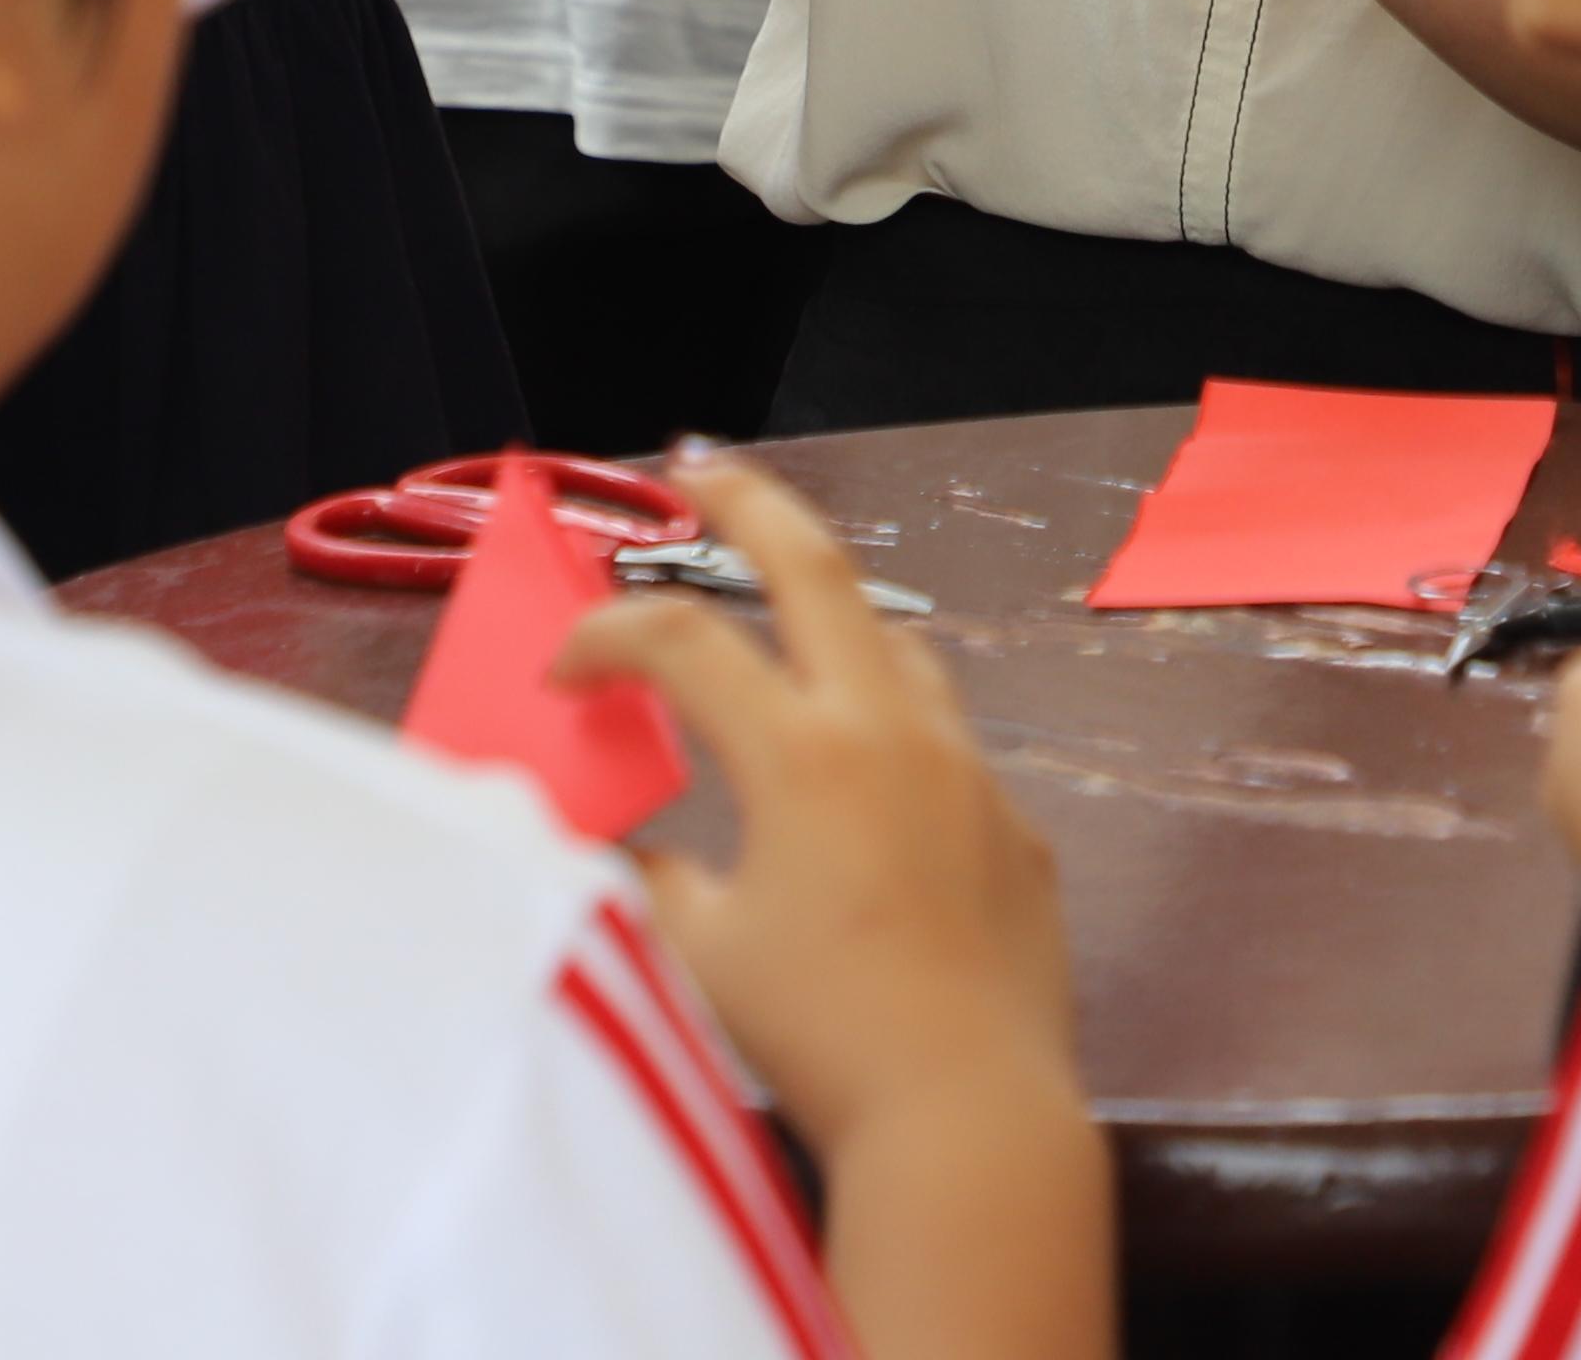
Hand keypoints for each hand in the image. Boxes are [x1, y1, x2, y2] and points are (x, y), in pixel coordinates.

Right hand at [564, 458, 1087, 1162]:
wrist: (969, 1112)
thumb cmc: (826, 1040)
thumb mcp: (698, 953)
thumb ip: (648, 874)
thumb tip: (613, 838)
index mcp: (804, 753)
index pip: (684, 641)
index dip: (607, 638)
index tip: (566, 674)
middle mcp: (895, 735)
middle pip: (817, 566)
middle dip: (748, 503)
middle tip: (699, 467)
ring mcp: (969, 773)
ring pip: (900, 648)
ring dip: (835, 622)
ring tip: (789, 624)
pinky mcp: (1015, 829)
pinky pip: (948, 748)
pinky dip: (891, 738)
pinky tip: (865, 790)